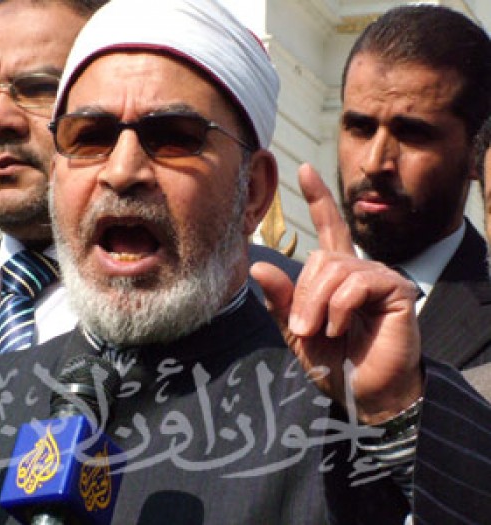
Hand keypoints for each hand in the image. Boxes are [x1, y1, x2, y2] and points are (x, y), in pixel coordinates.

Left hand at [251, 164, 422, 423]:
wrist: (363, 394)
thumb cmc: (334, 363)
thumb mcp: (296, 332)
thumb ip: (280, 300)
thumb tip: (257, 265)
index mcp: (336, 276)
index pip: (327, 228)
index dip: (317, 198)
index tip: (303, 169)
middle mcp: (359, 269)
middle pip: (319, 257)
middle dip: (303, 296)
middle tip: (304, 328)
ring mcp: (380, 277)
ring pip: (334, 269)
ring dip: (317, 305)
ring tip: (322, 332)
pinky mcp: (397, 290)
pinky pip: (356, 283)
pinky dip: (339, 308)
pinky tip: (342, 329)